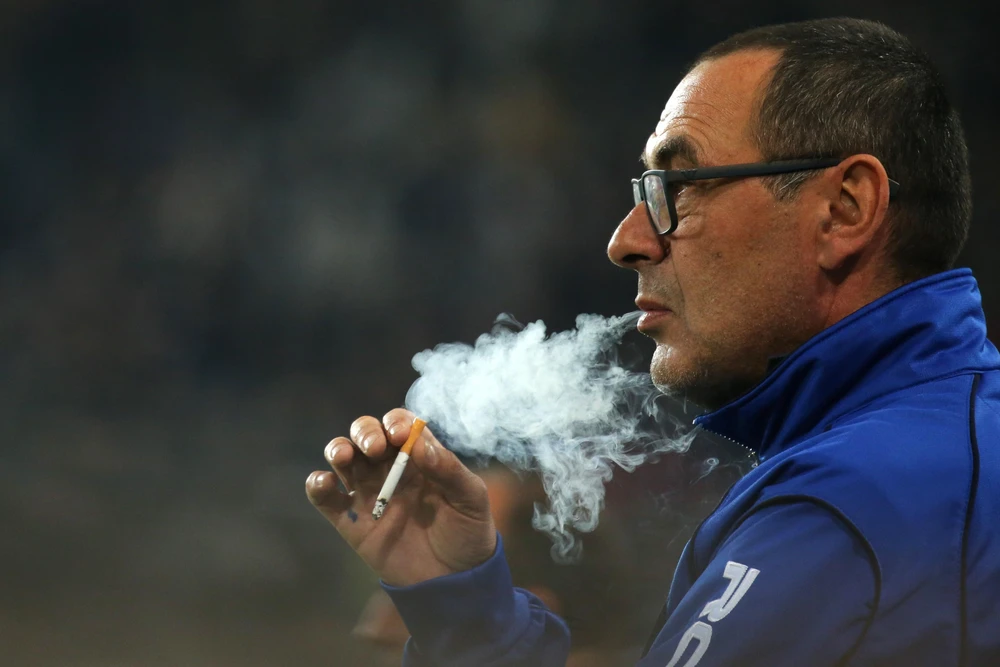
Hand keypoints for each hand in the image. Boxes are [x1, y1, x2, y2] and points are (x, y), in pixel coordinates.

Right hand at [306, 408, 496, 586]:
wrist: (454, 581)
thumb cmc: (468, 532)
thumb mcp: (471, 498)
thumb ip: (448, 469)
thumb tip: (419, 445)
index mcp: (419, 456)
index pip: (400, 425)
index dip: (395, 423)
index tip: (400, 436)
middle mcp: (390, 468)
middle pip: (366, 434)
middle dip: (365, 432)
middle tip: (374, 448)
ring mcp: (369, 493)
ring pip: (343, 458)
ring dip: (338, 449)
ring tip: (344, 457)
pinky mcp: (352, 522)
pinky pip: (326, 499)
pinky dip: (317, 485)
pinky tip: (324, 484)